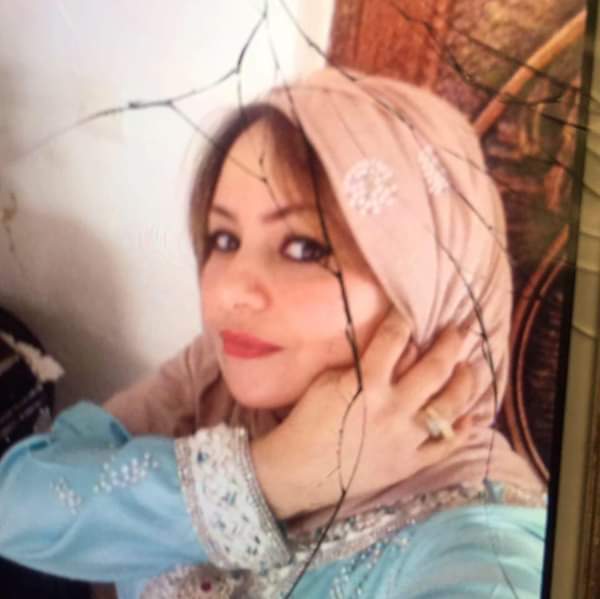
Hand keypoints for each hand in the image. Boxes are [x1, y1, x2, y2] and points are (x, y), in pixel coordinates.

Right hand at [251, 310, 474, 518]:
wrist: (298, 470)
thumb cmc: (307, 421)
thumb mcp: (327, 382)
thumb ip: (360, 364)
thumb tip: (389, 349)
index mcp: (367, 384)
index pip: (395, 340)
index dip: (405, 320)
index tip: (412, 310)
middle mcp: (393, 408)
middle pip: (434, 369)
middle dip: (450, 344)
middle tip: (460, 330)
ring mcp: (405, 438)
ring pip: (449, 406)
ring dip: (465, 383)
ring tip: (471, 368)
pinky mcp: (409, 464)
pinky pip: (444, 447)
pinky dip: (460, 431)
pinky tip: (468, 416)